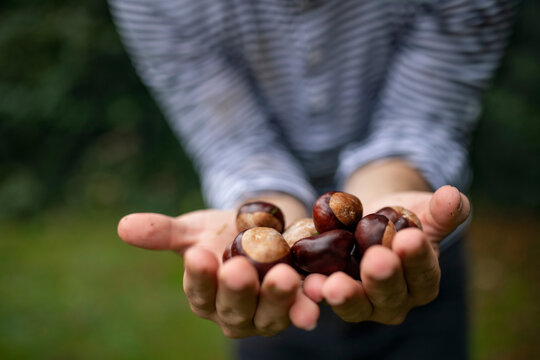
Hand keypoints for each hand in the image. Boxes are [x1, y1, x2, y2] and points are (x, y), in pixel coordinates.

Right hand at [117, 209, 318, 337]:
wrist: (264, 229)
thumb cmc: (223, 232)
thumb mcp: (195, 228)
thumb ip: (164, 232)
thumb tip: (123, 225)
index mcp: (204, 296)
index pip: (198, 291)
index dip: (198, 277)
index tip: (198, 255)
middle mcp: (234, 313)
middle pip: (234, 309)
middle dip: (238, 290)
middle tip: (239, 269)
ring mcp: (267, 314)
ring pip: (270, 314)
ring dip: (278, 298)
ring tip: (284, 276)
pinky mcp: (296, 306)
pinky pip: (304, 307)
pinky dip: (311, 301)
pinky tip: (318, 289)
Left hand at [303, 185, 469, 323]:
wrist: (370, 221)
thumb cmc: (403, 219)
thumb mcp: (424, 210)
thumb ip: (442, 210)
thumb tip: (452, 195)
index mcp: (423, 281)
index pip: (424, 273)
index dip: (417, 258)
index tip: (409, 238)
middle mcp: (395, 301)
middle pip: (389, 295)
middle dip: (382, 278)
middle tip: (375, 260)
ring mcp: (363, 303)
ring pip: (356, 304)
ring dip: (345, 295)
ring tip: (333, 285)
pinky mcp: (334, 295)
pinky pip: (326, 296)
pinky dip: (316, 292)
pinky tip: (308, 283)